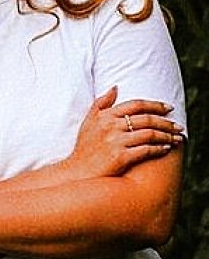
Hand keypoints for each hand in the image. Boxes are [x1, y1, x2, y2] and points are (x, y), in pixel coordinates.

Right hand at [68, 86, 183, 178]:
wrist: (79, 171)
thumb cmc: (85, 147)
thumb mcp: (89, 121)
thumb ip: (101, 103)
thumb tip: (115, 87)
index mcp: (105, 116)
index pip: (136, 104)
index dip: (155, 104)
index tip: (168, 108)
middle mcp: (111, 126)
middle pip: (147, 119)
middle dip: (166, 122)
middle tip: (178, 125)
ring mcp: (116, 141)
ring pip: (150, 134)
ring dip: (167, 135)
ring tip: (177, 137)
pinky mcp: (121, 157)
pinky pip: (147, 150)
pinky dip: (160, 148)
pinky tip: (167, 148)